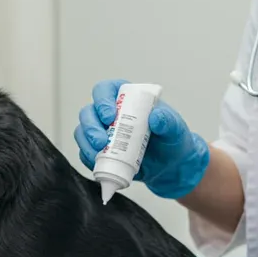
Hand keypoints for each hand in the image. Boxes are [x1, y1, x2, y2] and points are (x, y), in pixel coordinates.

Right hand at [74, 79, 211, 198]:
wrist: (169, 166)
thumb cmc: (171, 141)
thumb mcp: (175, 129)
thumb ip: (168, 120)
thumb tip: (156, 117)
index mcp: (125, 98)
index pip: (104, 90)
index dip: (102, 101)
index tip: (110, 117)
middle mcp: (109, 113)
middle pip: (88, 112)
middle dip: (91, 127)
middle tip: (101, 142)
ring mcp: (101, 132)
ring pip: (82, 132)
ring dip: (86, 143)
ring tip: (98, 155)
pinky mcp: (98, 151)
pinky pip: (85, 152)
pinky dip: (88, 158)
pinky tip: (98, 164)